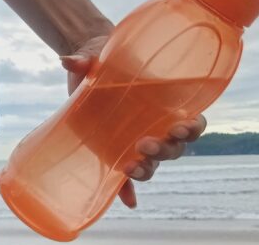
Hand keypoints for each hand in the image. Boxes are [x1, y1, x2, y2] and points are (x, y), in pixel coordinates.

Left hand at [60, 36, 207, 208]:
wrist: (85, 69)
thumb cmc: (101, 60)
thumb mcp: (94, 58)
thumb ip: (84, 60)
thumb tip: (66, 61)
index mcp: (161, 103)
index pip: (190, 122)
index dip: (192, 128)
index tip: (180, 127)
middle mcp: (153, 126)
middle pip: (173, 149)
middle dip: (164, 150)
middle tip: (144, 144)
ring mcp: (134, 142)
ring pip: (152, 164)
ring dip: (146, 169)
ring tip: (130, 167)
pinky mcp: (115, 151)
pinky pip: (125, 177)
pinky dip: (128, 190)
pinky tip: (128, 201)